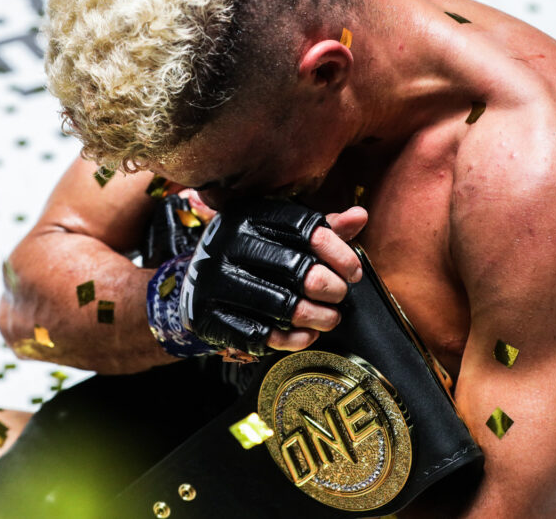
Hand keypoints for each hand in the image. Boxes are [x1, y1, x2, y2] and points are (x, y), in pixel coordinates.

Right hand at [178, 199, 367, 355]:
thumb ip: (322, 227)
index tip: (354, 272)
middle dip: (332, 288)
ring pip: (284, 306)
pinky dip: (293, 339)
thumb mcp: (283, 231)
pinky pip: (262, 335)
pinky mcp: (210, 315)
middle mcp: (230, 244)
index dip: (340, 254)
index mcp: (251, 216)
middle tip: (340, 295)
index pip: (308, 231)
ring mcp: (216, 281)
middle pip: (299, 270)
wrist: (196, 280)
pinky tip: (307, 335)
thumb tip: (360, 215)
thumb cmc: (253, 252)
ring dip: (319, 318)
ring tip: (330, 319)